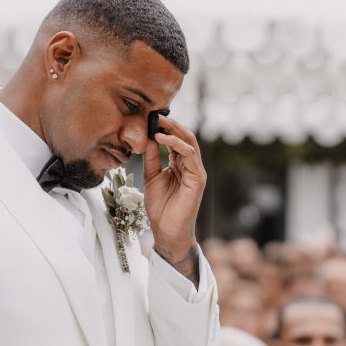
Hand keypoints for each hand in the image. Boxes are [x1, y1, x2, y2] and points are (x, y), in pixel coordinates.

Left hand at [142, 115, 205, 279]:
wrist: (166, 231)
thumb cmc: (160, 208)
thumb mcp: (151, 177)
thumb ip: (151, 158)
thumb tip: (147, 137)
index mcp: (180, 165)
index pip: (175, 140)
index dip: (164, 128)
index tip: (150, 117)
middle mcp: (190, 166)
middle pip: (184, 138)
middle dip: (170, 124)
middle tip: (155, 114)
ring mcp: (196, 172)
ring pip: (189, 143)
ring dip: (174, 130)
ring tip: (159, 122)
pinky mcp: (198, 179)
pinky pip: (190, 155)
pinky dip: (177, 144)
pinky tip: (163, 138)